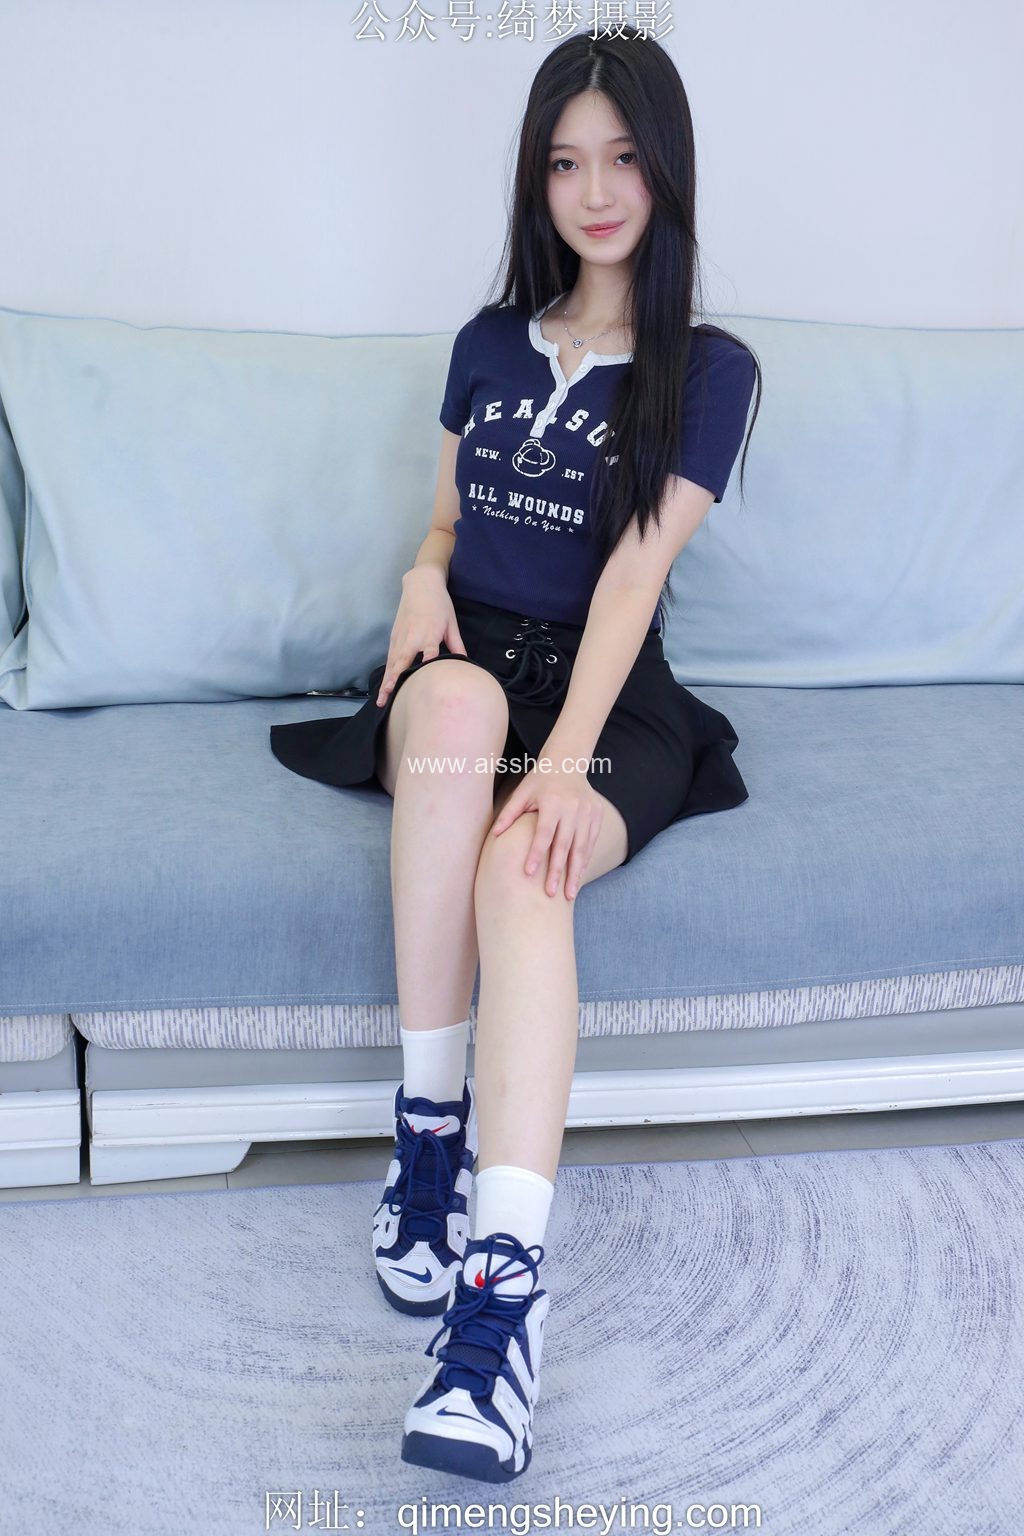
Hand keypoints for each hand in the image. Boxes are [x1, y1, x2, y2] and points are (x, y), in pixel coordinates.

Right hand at [376, 569, 465, 707]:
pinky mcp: (394, 637)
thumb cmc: (439, 604)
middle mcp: (412, 637)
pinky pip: (390, 658)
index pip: (428, 652)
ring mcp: (400, 638)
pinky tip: (384, 685)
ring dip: (386, 681)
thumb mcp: (451, 623)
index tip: (420, 680)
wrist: (421, 584)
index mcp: (429, 633)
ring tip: (381, 699)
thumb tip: (465, 663)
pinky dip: (386, 672)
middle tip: (387, 699)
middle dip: (394, 681)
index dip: (425, 664)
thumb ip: (457, 645)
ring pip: (392, 663)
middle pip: (402, 662)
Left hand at [489, 764, 603, 900]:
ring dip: (575, 872)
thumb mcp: (522, 792)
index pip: (544, 833)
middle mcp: (573, 807)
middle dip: (557, 871)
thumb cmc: (539, 781)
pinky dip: (584, 860)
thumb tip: (494, 835)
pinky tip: (577, 876)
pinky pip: (591, 842)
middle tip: (550, 894)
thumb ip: (509, 813)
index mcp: (553, 802)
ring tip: (569, 894)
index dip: (536, 853)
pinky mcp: (597, 815)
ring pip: (582, 848)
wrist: (567, 763)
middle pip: (564, 845)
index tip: (528, 873)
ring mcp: (588, 812)